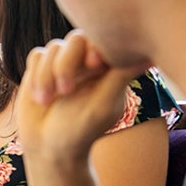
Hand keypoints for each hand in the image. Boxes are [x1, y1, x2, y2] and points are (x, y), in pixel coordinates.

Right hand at [17, 30, 148, 161]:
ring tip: (46, 101)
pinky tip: (40, 98)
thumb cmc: (80, 131)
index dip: (97, 47)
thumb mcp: (103, 106)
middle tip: (65, 91)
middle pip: (76, 39)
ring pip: (54, 48)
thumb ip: (120, 78)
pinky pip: (37, 56)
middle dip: (66, 64)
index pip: (103, 41)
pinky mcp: (42, 67)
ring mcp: (64, 63)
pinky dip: (36, 76)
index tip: (94, 65)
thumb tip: (150, 57)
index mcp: (108, 69)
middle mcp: (86, 62)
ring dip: (47, 75)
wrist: (47, 147)